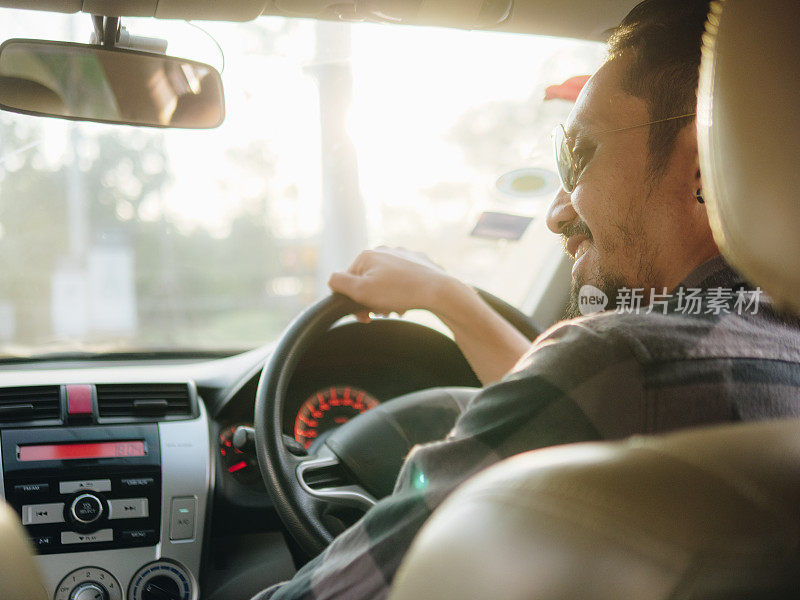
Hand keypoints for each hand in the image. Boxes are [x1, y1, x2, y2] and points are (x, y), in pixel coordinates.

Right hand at [328, 247, 460, 322]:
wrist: (439, 291)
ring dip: (387, 299)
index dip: (354, 301)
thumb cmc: (399, 292)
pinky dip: (403, 293)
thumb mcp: (361, 291)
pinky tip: (408, 303)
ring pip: (387, 281)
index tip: (365, 316)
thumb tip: (332, 280)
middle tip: (382, 314)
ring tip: (397, 309)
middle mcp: (385, 250)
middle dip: (372, 300)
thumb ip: (339, 283)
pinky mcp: (420, 263)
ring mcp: (404, 255)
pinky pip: (405, 280)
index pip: (349, 281)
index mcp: (367, 255)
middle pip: (369, 281)